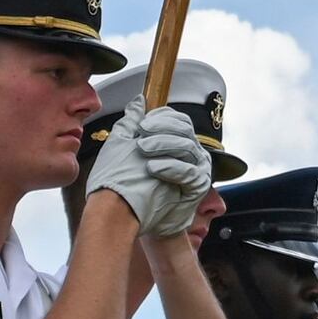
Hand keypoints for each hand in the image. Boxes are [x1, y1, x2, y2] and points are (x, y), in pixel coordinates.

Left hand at [88, 114, 214, 242]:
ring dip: (163, 145)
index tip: (142, 125)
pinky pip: (190, 172)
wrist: (124, 217)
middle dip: (161, 131)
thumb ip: (131, 123)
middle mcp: (189, 153)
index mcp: (174, 141)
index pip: (177, 120)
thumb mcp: (122, 148)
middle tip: (141, 138)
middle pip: (184, 130)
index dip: (161, 118)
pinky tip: (153, 168)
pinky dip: (171, 167)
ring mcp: (194, 170)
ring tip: (142, 152)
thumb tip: (138, 101)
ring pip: (187, 147)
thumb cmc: (122, 183)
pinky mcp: (195, 188)